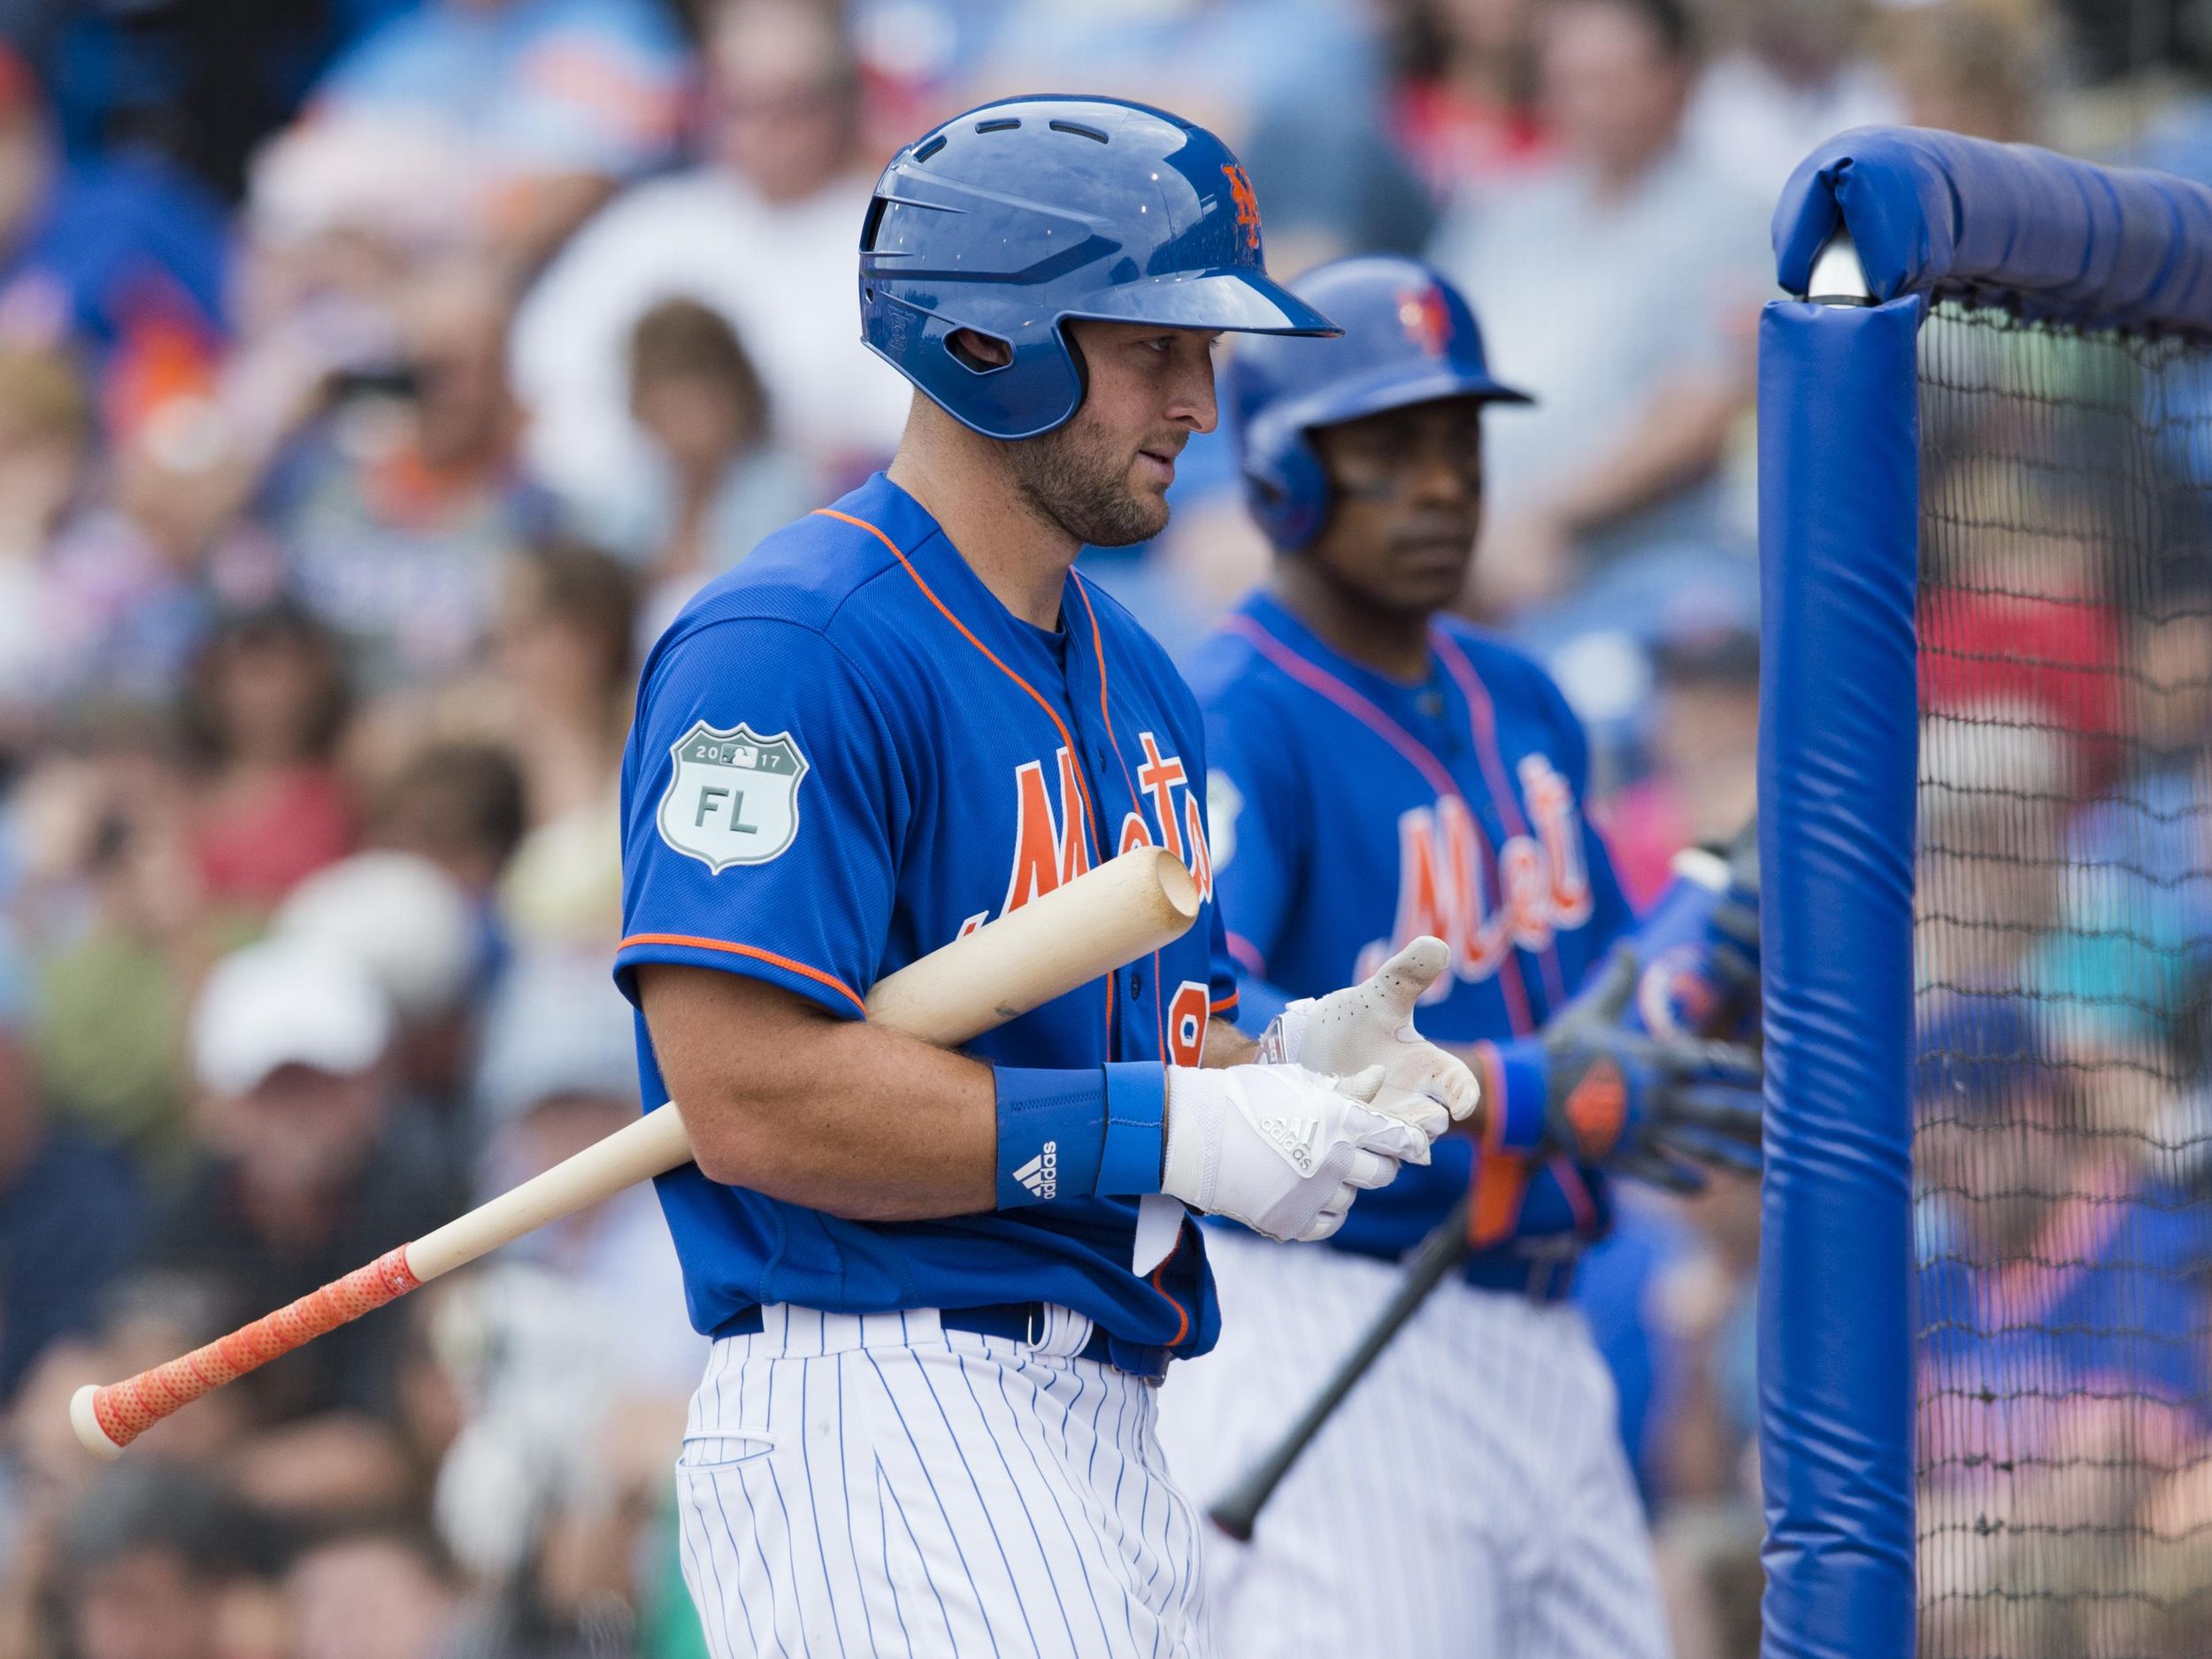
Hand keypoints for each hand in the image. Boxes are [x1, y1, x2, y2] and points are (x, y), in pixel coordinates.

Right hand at [1162, 1063, 1433, 1242]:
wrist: (1191, 1133)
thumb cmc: (1244, 1097)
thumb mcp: (1295, 1082)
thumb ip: (1344, 1087)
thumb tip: (1379, 1077)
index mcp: (1339, 1120)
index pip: (1397, 1137)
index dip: (1410, 1141)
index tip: (1413, 1145)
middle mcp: (1333, 1161)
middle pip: (1382, 1173)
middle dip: (1378, 1164)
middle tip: (1361, 1156)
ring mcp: (1311, 1196)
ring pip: (1352, 1200)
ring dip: (1343, 1187)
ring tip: (1317, 1169)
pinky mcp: (1289, 1223)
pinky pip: (1327, 1224)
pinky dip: (1324, 1212)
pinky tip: (1308, 1194)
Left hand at [1257, 938, 1480, 1140]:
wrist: (1306, 1047)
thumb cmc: (1353, 1021)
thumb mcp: (1379, 995)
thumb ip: (1407, 974)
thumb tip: (1438, 944)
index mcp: (1425, 1067)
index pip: (1459, 1083)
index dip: (1465, 1095)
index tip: (1458, 1105)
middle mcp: (1409, 1102)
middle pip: (1430, 1125)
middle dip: (1422, 1125)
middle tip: (1408, 1120)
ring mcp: (1382, 1126)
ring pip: (1397, 1150)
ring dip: (1385, 1143)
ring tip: (1365, 1128)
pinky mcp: (1354, 1144)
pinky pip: (1362, 1160)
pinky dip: (1353, 1152)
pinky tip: (1334, 1138)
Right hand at [1540, 948, 1762, 1190]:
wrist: (1521, 1096)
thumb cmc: (1557, 1049)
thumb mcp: (1588, 1010)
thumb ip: (1617, 981)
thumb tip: (1628, 945)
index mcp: (1654, 1059)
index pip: (1713, 1061)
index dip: (1744, 1066)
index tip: (1769, 1072)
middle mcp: (1658, 1098)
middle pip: (1721, 1110)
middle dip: (1757, 1117)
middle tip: (1790, 1124)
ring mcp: (1644, 1133)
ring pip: (1703, 1150)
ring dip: (1736, 1160)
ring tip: (1763, 1169)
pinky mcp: (1625, 1160)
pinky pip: (1665, 1175)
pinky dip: (1687, 1182)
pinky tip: (1703, 1185)